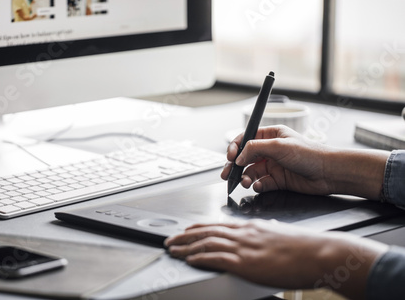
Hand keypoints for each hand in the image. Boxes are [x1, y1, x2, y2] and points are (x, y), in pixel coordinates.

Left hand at [165, 220, 387, 299]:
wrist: (319, 253)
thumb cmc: (305, 247)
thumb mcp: (280, 235)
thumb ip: (266, 235)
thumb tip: (263, 236)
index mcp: (251, 227)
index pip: (217, 225)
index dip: (198, 228)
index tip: (187, 230)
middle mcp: (244, 234)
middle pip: (206, 232)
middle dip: (185, 236)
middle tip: (170, 240)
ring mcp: (244, 247)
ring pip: (206, 243)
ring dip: (186, 247)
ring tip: (173, 250)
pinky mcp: (246, 263)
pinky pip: (216, 258)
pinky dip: (200, 258)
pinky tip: (190, 259)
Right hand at [221, 125, 388, 199]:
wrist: (329, 173)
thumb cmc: (310, 154)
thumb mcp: (278, 146)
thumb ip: (254, 148)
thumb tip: (238, 157)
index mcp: (271, 136)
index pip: (246, 139)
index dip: (235, 147)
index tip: (230, 156)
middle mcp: (271, 150)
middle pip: (245, 157)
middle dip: (234, 166)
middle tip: (227, 174)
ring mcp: (274, 166)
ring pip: (251, 172)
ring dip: (245, 177)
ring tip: (244, 182)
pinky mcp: (278, 180)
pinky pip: (261, 183)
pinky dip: (257, 186)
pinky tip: (258, 186)